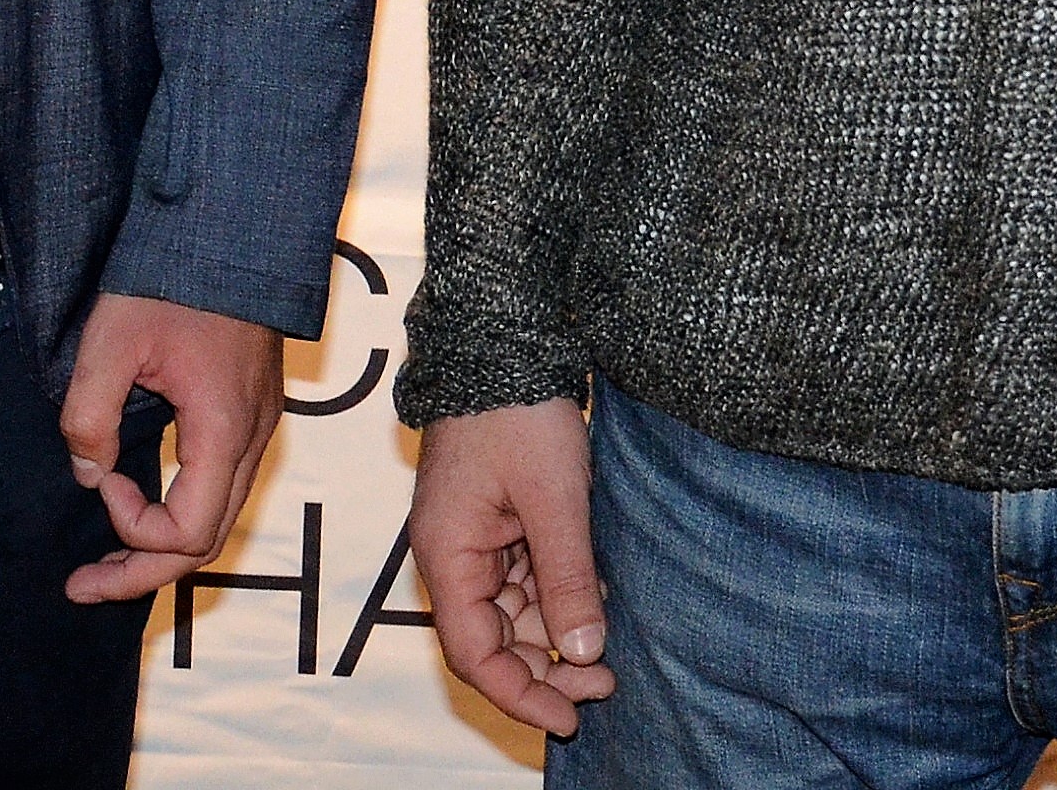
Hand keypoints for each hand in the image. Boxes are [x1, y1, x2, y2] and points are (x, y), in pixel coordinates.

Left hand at [57, 294, 285, 604]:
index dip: (133, 527)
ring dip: (162, 548)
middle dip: (142, 572)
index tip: (101, 478)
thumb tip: (88, 473)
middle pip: (207, 542)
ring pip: (218, 519)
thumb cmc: (171, 278)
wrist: (228, 230)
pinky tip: (142, 505)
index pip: (187, 533)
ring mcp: (259, 428)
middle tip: (81, 586)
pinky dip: (181, 515)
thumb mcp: (111, 341)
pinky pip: (222, 488)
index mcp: (224, 431)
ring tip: (105, 562)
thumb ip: (90, 415)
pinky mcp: (251, 414)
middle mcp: (252, 440)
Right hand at [406, 397, 619, 739]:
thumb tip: (583, 653)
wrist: (505, 340)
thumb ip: (568, 578)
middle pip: (491, 639)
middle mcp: (453, 554)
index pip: (474, 652)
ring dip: (554, 636)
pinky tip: (593, 602)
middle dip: (544, 670)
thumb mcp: (554, 499)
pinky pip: (523, 579)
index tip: (570, 717)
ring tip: (608, 653)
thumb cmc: (518, 410)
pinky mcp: (498, 521)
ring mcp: (475, 538)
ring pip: (511, 613)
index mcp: (448, 553)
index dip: (519, 694)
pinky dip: (556, 598)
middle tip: (606, 684)